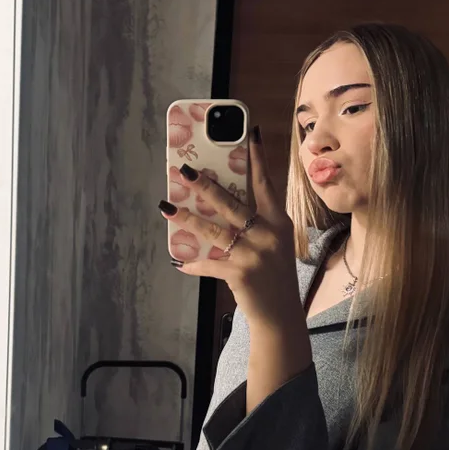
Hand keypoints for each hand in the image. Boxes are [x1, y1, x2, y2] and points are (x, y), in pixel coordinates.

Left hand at [159, 128, 301, 328]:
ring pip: (213, 229)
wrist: (282, 316)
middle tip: (184, 171)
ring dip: (187, 218)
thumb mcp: (274, 245)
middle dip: (205, 185)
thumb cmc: (275, 276)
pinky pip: (209, 263)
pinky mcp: (240, 273)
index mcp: (279, 222)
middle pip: (231, 202)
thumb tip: (218, 207)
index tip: (251, 134)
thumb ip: (254, 225)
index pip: (266, 184)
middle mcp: (269, 234)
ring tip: (166, 207)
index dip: (257, 158)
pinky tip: (179, 261)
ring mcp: (254, 253)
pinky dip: (193, 263)